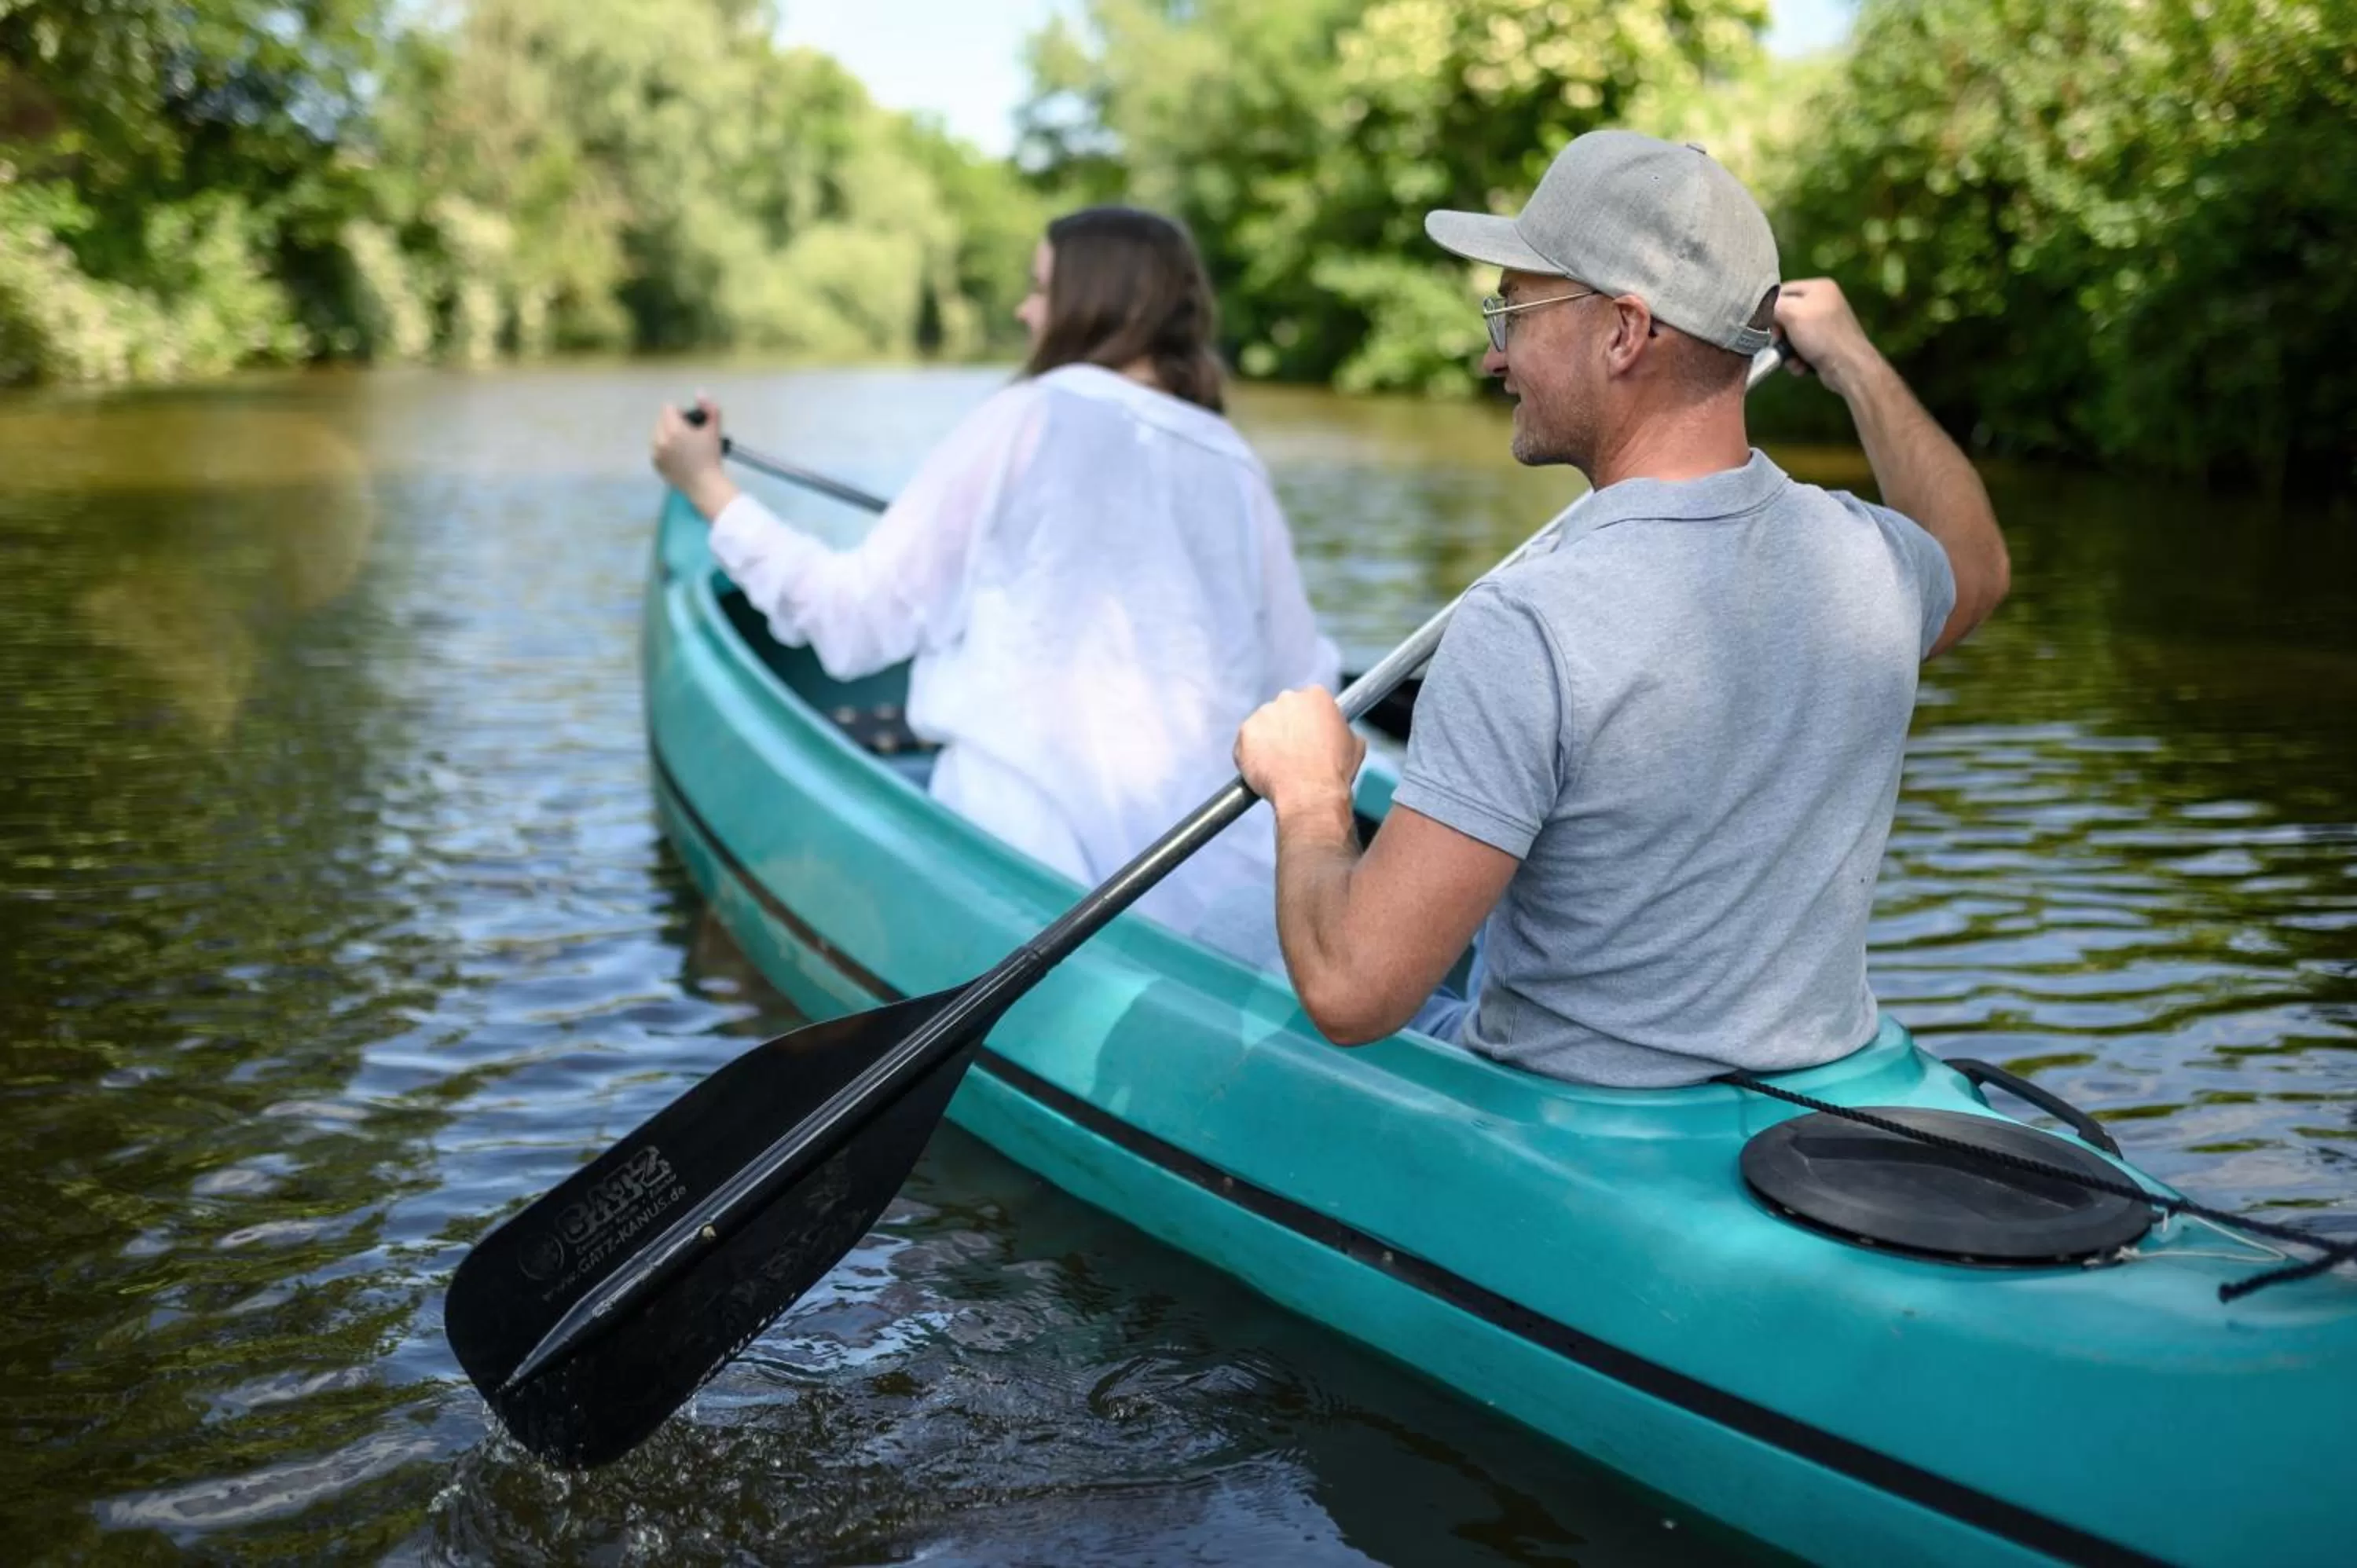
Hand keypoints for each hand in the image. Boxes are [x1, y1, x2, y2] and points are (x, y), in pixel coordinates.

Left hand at [651, 395, 738, 518]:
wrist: (705, 486)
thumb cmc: (711, 457)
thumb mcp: (714, 430)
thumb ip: (710, 408)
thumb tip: (700, 392)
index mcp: (673, 429)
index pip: (668, 408)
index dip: (681, 412)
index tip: (691, 423)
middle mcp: (660, 439)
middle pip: (661, 420)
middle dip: (673, 423)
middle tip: (689, 436)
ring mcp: (656, 453)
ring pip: (657, 434)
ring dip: (667, 435)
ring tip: (683, 447)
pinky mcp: (655, 464)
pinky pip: (656, 448)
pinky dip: (664, 449)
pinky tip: (678, 457)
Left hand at [1235, 687, 1365, 823]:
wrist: (1310, 793)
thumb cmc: (1334, 772)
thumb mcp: (1354, 745)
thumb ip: (1341, 730)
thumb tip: (1338, 734)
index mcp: (1316, 696)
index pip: (1308, 702)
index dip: (1307, 722)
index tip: (1306, 736)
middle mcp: (1288, 698)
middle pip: (1283, 710)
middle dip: (1286, 727)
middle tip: (1292, 752)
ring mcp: (1264, 714)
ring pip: (1263, 726)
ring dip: (1267, 741)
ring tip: (1278, 765)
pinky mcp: (1245, 733)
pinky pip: (1246, 743)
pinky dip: (1251, 755)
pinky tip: (1263, 770)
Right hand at [1773, 278, 1882, 401]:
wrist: (1849, 367)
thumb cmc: (1821, 335)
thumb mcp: (1792, 313)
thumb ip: (1771, 305)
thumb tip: (1758, 308)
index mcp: (1819, 287)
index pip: (1782, 292)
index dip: (1770, 309)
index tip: (1765, 326)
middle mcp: (1824, 302)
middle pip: (1785, 315)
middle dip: (1779, 334)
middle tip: (1777, 343)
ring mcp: (1825, 324)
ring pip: (1791, 335)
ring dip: (1787, 350)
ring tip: (1793, 359)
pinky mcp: (1825, 344)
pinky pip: (1802, 348)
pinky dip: (1798, 358)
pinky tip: (1802, 365)